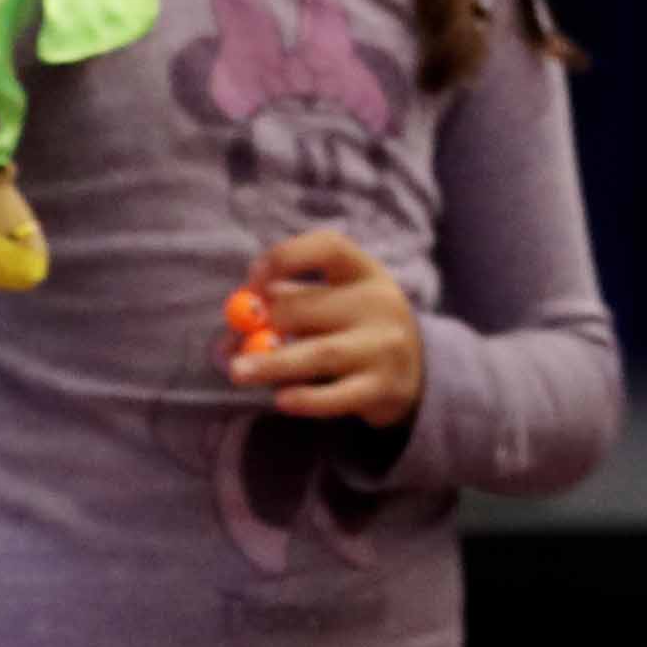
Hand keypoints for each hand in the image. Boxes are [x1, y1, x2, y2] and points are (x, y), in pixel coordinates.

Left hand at [232, 225, 424, 424]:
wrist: (418, 373)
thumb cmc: (355, 330)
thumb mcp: (334, 305)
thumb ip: (285, 308)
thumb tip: (229, 335)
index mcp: (365, 273)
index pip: (329, 247)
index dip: (286, 257)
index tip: (253, 278)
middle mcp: (380, 304)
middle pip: (311, 307)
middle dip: (264, 324)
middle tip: (228, 347)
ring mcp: (385, 347)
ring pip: (321, 352)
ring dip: (273, 362)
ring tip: (238, 372)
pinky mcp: (384, 388)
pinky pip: (338, 395)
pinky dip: (307, 398)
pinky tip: (282, 399)